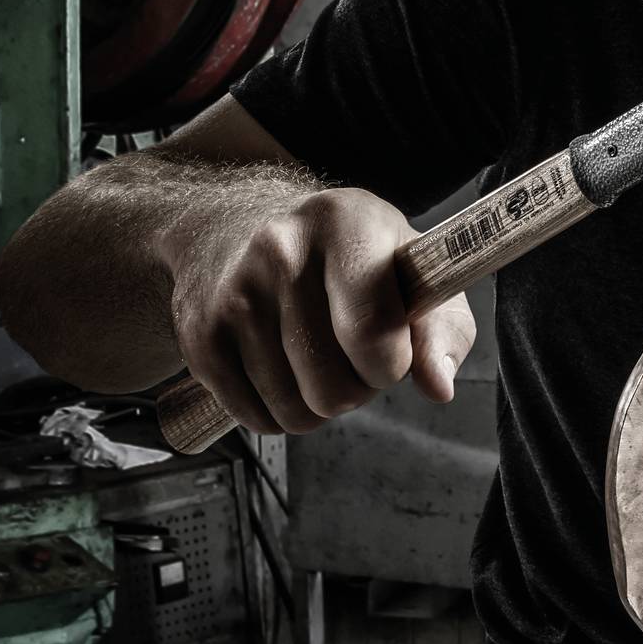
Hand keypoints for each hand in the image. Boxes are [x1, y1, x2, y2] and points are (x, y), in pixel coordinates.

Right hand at [165, 186, 476, 436]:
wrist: (234, 225)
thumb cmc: (344, 255)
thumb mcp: (408, 270)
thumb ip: (442, 327)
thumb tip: (439, 386)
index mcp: (346, 222)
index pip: (372, 332)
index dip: (391, 365)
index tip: (390, 351)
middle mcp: (281, 250)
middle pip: (334, 388)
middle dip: (356, 389)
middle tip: (349, 354)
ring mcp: (233, 294)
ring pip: (295, 412)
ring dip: (316, 403)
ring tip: (315, 358)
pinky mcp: (201, 336)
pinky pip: (256, 421)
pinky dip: (278, 412)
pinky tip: (281, 368)